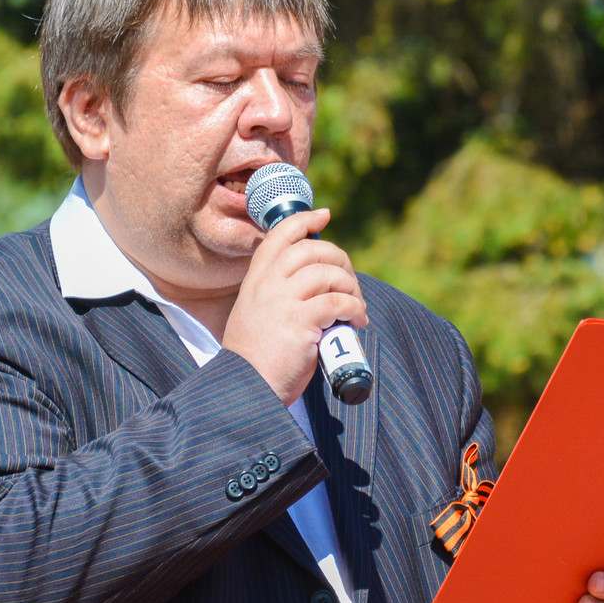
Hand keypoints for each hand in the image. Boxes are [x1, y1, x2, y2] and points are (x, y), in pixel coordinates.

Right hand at [223, 207, 367, 405]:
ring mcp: (283, 301)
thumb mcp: (256, 314)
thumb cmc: (256, 357)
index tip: (324, 215)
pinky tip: (357, 321)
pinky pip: (337, 302)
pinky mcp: (301, 321)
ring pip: (328, 273)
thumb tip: (316, 284)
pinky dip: (355, 309)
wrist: (247, 387)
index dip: (305, 220)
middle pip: (313, 250)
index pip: (280, 235)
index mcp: (256, 280)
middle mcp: (268, 284)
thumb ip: (277, 294)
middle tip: (350, 282)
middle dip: (340, 259)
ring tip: (356, 308)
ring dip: (352, 288)